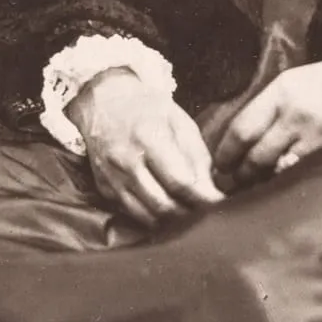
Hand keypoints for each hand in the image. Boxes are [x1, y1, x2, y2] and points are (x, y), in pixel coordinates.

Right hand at [68, 68, 223, 226]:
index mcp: (149, 139)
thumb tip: (210, 188)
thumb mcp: (178, 120)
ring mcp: (112, 178)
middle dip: (190, 211)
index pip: (180, 182)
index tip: (219, 200)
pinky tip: (164, 206)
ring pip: (148, 216)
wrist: (103, 102)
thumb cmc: (146, 108)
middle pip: (164, 205)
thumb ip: (196, 155)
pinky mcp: (105, 188)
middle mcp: (127, 162)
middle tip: (204, 207)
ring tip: (187, 207)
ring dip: (172, 219)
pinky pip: (133, 213)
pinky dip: (152, 216)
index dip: (203, 197)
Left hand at [211, 39, 321, 186]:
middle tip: (235, 184)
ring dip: (265, 181)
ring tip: (258, 188)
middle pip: (255, 154)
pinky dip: (292, 180)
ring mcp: (316, 132)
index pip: (241, 128)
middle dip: (242, 174)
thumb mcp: (297, 83)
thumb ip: (271, 107)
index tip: (220, 166)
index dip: (225, 153)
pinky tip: (288, 186)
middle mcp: (294, 112)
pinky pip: (304, 172)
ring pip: (278, 168)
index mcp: (280, 91)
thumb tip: (245, 141)